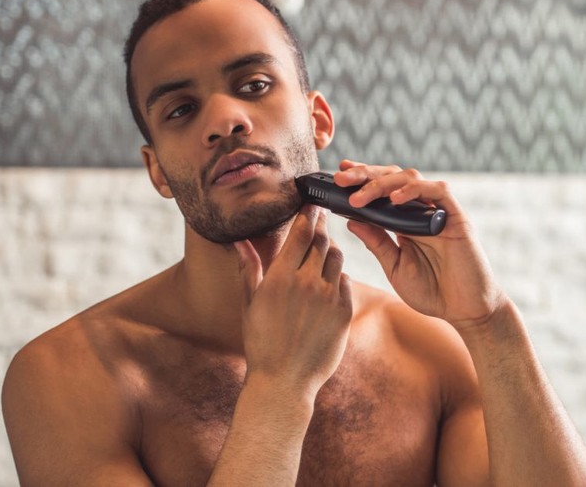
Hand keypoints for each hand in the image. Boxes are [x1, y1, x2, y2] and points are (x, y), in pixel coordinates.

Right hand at [234, 206, 352, 393]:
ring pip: (337, 258)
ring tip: (324, 249)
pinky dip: (339, 276)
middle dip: (321, 227)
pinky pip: (346, 282)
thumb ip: (249, 268)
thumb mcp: (250, 304)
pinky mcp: (345, 312)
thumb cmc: (261, 342)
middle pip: (322, 241)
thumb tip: (239, 241)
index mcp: (281, 277)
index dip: (308, 214)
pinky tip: (330, 278)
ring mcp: (329, 297)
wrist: (284, 381)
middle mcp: (307, 282)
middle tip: (321, 218)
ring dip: (331, 250)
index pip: (301, 232)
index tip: (312, 203)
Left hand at [335, 160, 507, 329]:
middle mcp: (420, 211)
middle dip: (365, 175)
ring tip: (359, 196)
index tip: (338, 176)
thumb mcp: (395, 267)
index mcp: (404, 221)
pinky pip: (438, 192)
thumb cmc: (432, 291)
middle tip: (341, 178)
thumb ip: (377, 243)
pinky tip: (396, 199)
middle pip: (393, 177)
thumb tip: (350, 220)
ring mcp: (438, 212)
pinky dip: (415, 191)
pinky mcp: (456, 217)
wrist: (465, 311)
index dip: (362, 179)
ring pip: (411, 178)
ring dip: (383, 183)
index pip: (381, 190)